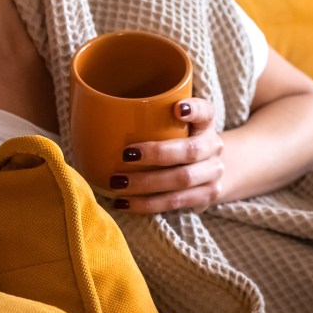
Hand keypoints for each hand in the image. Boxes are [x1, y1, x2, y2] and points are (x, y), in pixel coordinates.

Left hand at [107, 98, 224, 213]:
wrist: (208, 170)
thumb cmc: (179, 142)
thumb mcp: (175, 126)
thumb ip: (152, 117)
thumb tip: (98, 108)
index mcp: (206, 123)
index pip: (206, 111)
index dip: (194, 110)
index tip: (176, 108)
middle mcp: (214, 147)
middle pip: (191, 151)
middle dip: (158, 153)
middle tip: (126, 154)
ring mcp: (213, 174)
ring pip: (183, 180)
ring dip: (147, 183)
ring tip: (118, 183)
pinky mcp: (206, 197)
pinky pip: (176, 203)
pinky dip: (148, 204)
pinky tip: (125, 202)